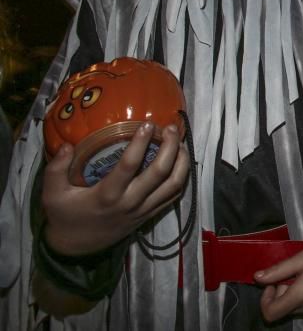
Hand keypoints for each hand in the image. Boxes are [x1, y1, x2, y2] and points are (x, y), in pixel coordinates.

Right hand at [42, 122, 188, 256]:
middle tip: (171, 128)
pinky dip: (182, 178)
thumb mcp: (52, 194)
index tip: (148, 124)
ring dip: (181, 162)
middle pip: (160, 172)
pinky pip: (173, 196)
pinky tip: (181, 162)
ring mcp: (143, 210)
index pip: (130, 165)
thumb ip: (56, 169)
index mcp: (107, 194)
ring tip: (181, 142)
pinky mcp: (149, 215)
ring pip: (173, 185)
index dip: (141, 142)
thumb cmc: (65, 216)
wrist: (77, 247)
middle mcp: (130, 202)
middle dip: (170, 147)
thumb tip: (67, 144)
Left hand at [256, 234, 302, 321]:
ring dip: (296, 295)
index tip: (272, 284)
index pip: (271, 314)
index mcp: (301, 295)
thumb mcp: (300, 258)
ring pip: (299, 308)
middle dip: (283, 293)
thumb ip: (277, 271)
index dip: (265, 300)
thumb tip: (257, 277)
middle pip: (285, 309)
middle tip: (292, 273)